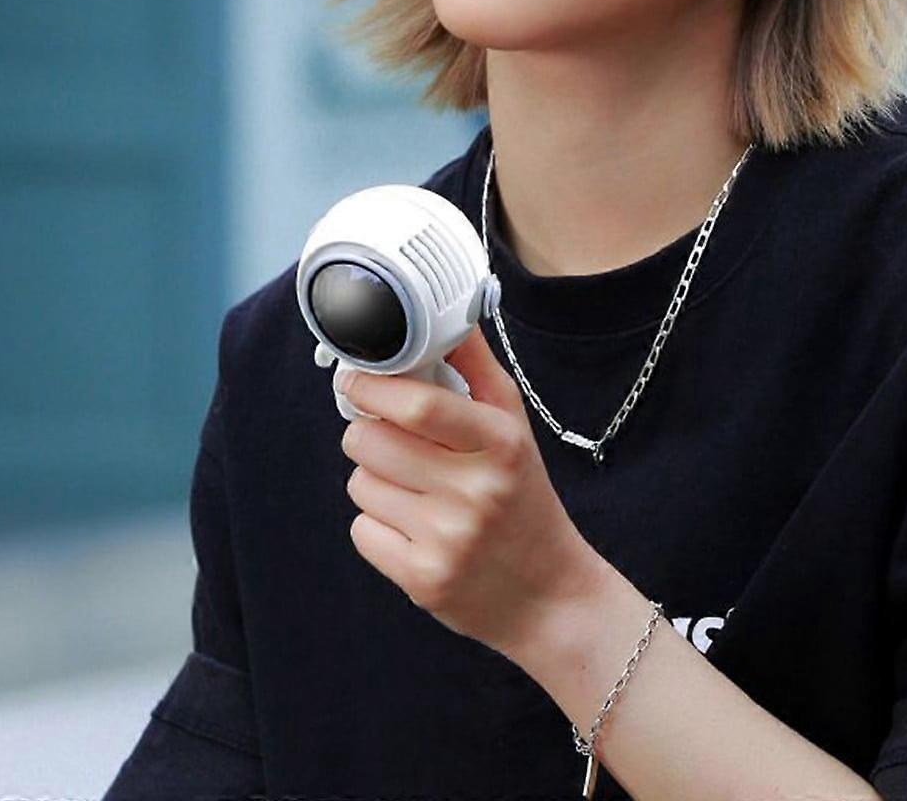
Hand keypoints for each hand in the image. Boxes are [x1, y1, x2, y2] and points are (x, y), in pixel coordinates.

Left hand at [337, 323, 604, 664]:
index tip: (357, 378)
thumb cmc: (523, 496)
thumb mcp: (514, 427)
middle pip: (373, 441)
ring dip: (373, 477)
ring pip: (361, 482)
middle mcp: (475, 491)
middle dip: (367, 431)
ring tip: (411, 486)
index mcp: (502, 444)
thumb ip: (477, 367)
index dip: (375, 386)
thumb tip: (448, 312)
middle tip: (390, 437)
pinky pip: (362, 529)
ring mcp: (447, 539)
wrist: (548, 593)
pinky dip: (376, 524)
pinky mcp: (423, 579)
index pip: (421, 405)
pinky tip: (412, 526)